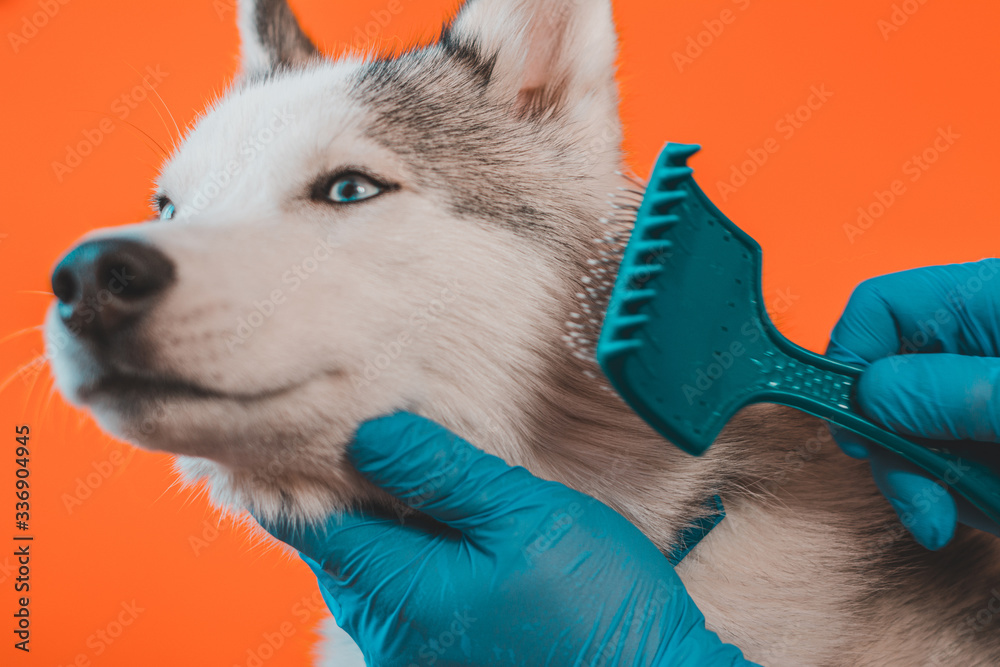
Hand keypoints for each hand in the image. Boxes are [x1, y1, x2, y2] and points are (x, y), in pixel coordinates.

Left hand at [257, 413, 755, 666]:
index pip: (309, 524)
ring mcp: (409, 659)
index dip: (297, 468)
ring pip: (365, 573)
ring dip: (376, 522)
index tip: (307, 422)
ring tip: (406, 470)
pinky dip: (402, 554)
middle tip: (368, 431)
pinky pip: (396, 599)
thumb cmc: (595, 605)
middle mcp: (388, 638)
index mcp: (401, 595)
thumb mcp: (526, 516)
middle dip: (341, 490)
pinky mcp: (436, 664)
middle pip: (334, 549)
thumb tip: (368, 435)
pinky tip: (439, 523)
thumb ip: (443, 474)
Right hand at [825, 259, 999, 549]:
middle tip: (920, 504)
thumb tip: (870, 396)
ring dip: (925, 487)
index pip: (879, 309)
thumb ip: (951, 393)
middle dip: (892, 450)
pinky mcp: (990, 444)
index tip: (855, 423)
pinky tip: (985, 512)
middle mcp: (973, 350)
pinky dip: (954, 499)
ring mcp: (980, 400)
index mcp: (985, 305)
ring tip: (965, 517)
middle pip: (882, 385)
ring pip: (907, 437)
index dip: (850, 359)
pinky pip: (944, 470)